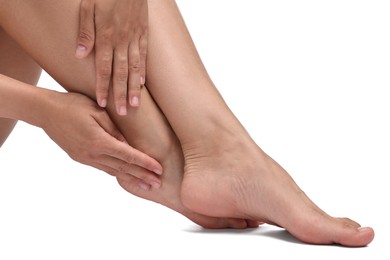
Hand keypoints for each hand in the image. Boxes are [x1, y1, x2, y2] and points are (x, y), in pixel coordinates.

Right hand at [42, 91, 161, 188]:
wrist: (46, 111)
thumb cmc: (73, 105)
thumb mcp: (97, 111)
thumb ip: (114, 130)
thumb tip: (127, 145)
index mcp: (99, 141)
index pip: (128, 156)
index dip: (145, 163)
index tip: (159, 170)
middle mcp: (92, 154)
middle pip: (123, 168)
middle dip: (142, 176)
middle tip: (158, 184)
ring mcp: (85, 158)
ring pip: (113, 171)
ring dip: (131, 179)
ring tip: (147, 186)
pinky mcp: (80, 158)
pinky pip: (103, 169)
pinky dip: (117, 174)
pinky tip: (126, 177)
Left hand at [75, 0, 147, 114]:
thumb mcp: (87, 7)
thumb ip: (85, 31)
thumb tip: (80, 54)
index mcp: (106, 36)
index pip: (103, 67)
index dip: (103, 86)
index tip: (103, 103)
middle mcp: (122, 41)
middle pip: (121, 73)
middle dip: (120, 94)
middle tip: (122, 112)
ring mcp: (135, 39)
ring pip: (134, 68)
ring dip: (133, 88)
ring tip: (134, 105)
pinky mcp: (144, 35)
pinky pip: (144, 57)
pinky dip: (143, 72)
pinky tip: (142, 85)